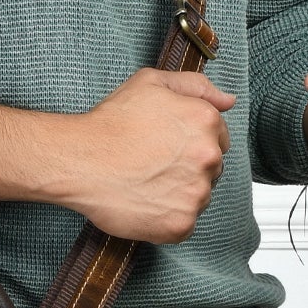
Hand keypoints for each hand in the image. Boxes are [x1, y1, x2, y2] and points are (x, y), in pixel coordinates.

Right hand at [0, 66, 235, 241]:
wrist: (79, 160)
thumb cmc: (109, 123)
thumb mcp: (150, 83)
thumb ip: (195, 86)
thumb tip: (228, 101)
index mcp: (206, 122)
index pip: (219, 138)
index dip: (191, 142)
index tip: (167, 146)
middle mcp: (208, 157)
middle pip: (211, 169)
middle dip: (188, 167)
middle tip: (152, 164)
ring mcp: (196, 193)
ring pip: (198, 197)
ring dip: (178, 193)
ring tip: (145, 183)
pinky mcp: (181, 224)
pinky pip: (184, 224)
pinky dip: (167, 218)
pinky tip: (144, 202)